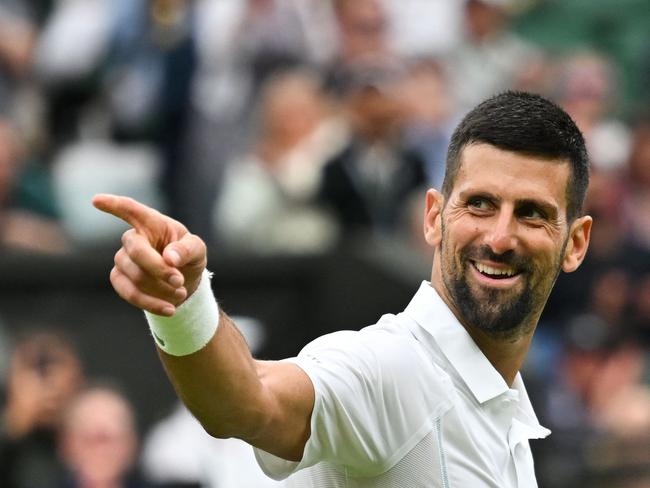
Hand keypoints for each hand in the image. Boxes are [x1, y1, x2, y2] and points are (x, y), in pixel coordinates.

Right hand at [92, 194, 206, 315]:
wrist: (183, 283)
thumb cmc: (188, 257)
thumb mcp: (197, 250)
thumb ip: (187, 249)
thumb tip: (169, 258)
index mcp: (151, 223)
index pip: (130, 210)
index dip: (114, 205)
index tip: (96, 200)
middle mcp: (132, 238)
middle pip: (137, 252)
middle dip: (160, 269)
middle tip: (180, 281)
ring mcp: (122, 259)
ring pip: (136, 276)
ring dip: (161, 288)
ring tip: (181, 292)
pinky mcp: (119, 279)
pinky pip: (129, 294)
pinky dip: (152, 304)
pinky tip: (170, 309)